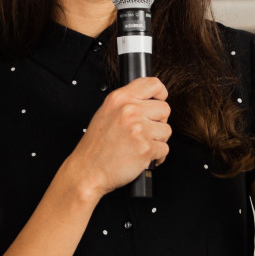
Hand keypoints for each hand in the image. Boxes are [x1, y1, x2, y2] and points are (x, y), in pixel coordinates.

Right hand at [60, 76, 170, 198]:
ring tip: (140, 145)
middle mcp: (129, 111)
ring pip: (166, 130)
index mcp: (119, 99)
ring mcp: (138, 129)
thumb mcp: (105, 113)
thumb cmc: (95, 147)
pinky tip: (143, 157)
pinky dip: (157, 156)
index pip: (153, 84)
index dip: (161, 94)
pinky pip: (164, 149)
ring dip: (157, 140)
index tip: (160, 100)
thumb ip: (126, 103)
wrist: (87, 171)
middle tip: (145, 131)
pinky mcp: (146, 147)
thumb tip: (149, 101)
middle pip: (165, 109)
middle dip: (158, 122)